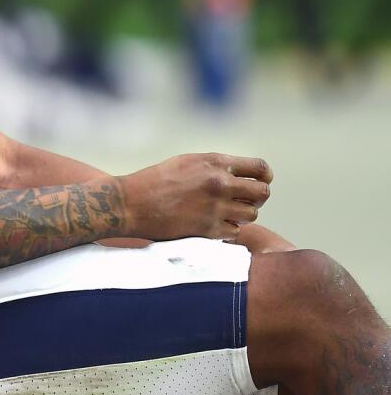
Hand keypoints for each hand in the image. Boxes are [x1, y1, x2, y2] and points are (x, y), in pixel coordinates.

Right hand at [119, 153, 272, 241]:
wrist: (129, 203)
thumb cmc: (153, 182)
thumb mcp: (186, 162)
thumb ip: (214, 167)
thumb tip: (239, 176)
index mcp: (215, 162)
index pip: (261, 168)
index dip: (265, 177)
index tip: (258, 183)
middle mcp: (219, 183)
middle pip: (262, 192)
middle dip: (256, 198)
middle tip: (242, 202)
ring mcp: (215, 207)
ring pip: (252, 214)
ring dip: (241, 215)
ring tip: (224, 214)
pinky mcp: (208, 229)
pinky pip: (234, 231)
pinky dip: (227, 230)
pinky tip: (212, 225)